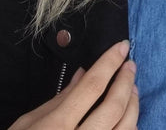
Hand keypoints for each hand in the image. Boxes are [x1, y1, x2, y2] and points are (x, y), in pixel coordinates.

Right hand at [9, 40, 137, 129]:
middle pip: (114, 106)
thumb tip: (84, 73)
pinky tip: (128, 116)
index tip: (122, 47)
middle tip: (130, 65)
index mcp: (57, 126)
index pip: (91, 86)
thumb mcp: (29, 123)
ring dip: (133, 103)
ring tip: (132, 87)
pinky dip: (130, 126)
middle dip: (126, 81)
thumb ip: (60, 98)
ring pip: (126, 126)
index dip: (110, 63)